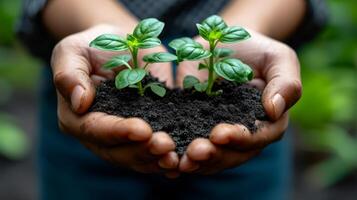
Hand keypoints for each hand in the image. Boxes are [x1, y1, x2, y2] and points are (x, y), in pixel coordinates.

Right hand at [51, 24, 178, 177]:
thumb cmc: (94, 46)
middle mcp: (98, 135)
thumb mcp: (73, 51)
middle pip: (117, 151)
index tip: (141, 129)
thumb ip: (69, 74)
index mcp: (76, 117)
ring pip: (136, 158)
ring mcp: (121, 139)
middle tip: (165, 144)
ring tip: (174, 156)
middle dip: (142, 150)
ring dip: (156, 160)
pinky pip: (152, 154)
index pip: (94, 129)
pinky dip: (164, 160)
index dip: (117, 132)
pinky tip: (179, 161)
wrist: (122, 46)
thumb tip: (80, 103)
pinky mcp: (143, 136)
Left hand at [177, 30, 300, 173]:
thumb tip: (274, 111)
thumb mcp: (277, 58)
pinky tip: (166, 159)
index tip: (220, 134)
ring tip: (179, 160)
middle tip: (195, 151)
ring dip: (195, 161)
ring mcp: (218, 135)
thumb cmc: (256, 50)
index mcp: (267, 122)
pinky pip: (188, 146)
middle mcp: (244, 135)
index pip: (259, 137)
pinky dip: (178, 156)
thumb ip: (285, 83)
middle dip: (214, 155)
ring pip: (210, 158)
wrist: (224, 44)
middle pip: (233, 154)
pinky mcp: (195, 128)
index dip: (241, 138)